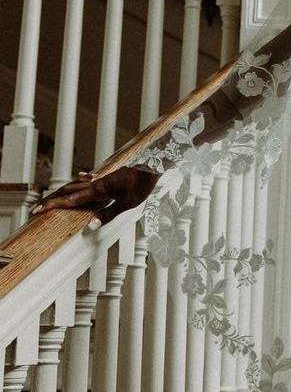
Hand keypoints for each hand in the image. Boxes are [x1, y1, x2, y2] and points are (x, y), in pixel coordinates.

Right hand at [37, 163, 157, 222]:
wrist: (151, 167)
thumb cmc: (141, 185)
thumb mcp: (127, 204)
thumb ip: (108, 213)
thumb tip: (90, 224)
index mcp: (97, 190)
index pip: (70, 200)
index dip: (53, 205)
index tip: (37, 210)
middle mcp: (96, 184)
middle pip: (68, 192)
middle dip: (52, 200)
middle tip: (38, 207)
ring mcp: (102, 180)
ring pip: (77, 185)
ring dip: (63, 191)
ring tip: (51, 196)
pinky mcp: (109, 178)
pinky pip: (90, 180)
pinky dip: (81, 181)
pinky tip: (80, 177)